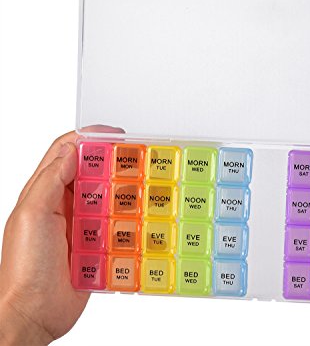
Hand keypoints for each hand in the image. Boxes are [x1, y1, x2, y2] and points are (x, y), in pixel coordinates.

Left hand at [0, 127, 121, 344]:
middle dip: (114, 163)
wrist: (34, 313)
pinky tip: (141, 219)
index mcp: (45, 192)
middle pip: (93, 173)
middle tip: (138, 160)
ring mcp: (82, 226)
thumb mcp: (33, 215)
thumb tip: (73, 149)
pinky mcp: (96, 246)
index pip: (67, 152)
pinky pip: (116, 227)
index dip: (90, 138)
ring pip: (108, 199)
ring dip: (125, 192)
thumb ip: (51, 180)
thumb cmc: (26, 265)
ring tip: (144, 187)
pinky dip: (128, 221)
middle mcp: (65, 205)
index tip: (117, 135)